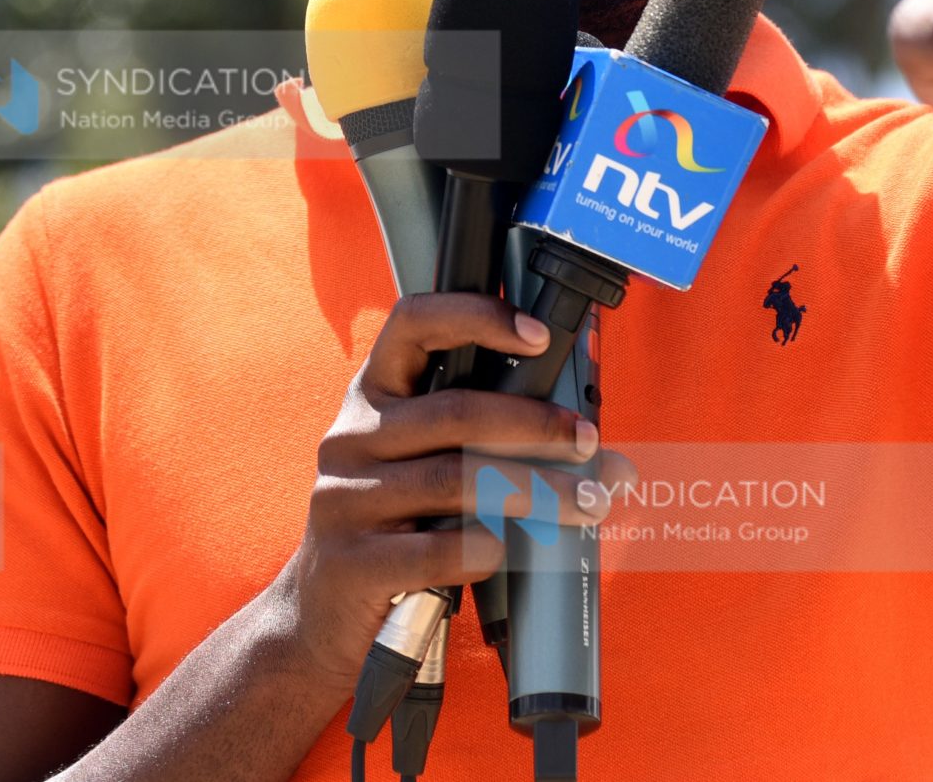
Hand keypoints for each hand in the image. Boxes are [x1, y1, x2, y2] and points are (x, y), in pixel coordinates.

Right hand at [281, 292, 627, 688]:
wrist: (322, 616)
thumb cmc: (398, 528)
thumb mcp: (428, 469)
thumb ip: (498, 449)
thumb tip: (610, 462)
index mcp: (373, 396)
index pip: (413, 323)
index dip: (477, 316)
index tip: (540, 336)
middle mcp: (351, 436)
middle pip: (454, 411)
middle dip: (535, 425)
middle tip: (589, 443)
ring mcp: (344, 498)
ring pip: (453, 480)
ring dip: (534, 490)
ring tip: (584, 504)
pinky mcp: (350, 561)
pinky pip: (433, 549)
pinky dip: (481, 549)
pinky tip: (505, 551)